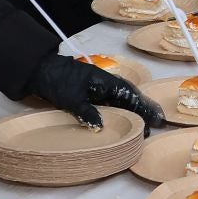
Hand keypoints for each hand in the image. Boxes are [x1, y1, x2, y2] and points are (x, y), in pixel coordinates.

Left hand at [26, 53, 165, 130]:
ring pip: (122, 102)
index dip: (145, 107)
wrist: (40, 71)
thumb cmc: (57, 81)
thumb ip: (87, 111)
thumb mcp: (71, 98)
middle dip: (144, 110)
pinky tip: (124, 122)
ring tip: (145, 127)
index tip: (158, 119)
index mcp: (106, 81)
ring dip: (134, 113)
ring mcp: (99, 90)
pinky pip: (112, 105)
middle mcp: (106, 85)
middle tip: (157, 125)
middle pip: (131, 98)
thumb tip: (101, 126)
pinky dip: (121, 113)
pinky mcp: (91, 96)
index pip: (131, 95)